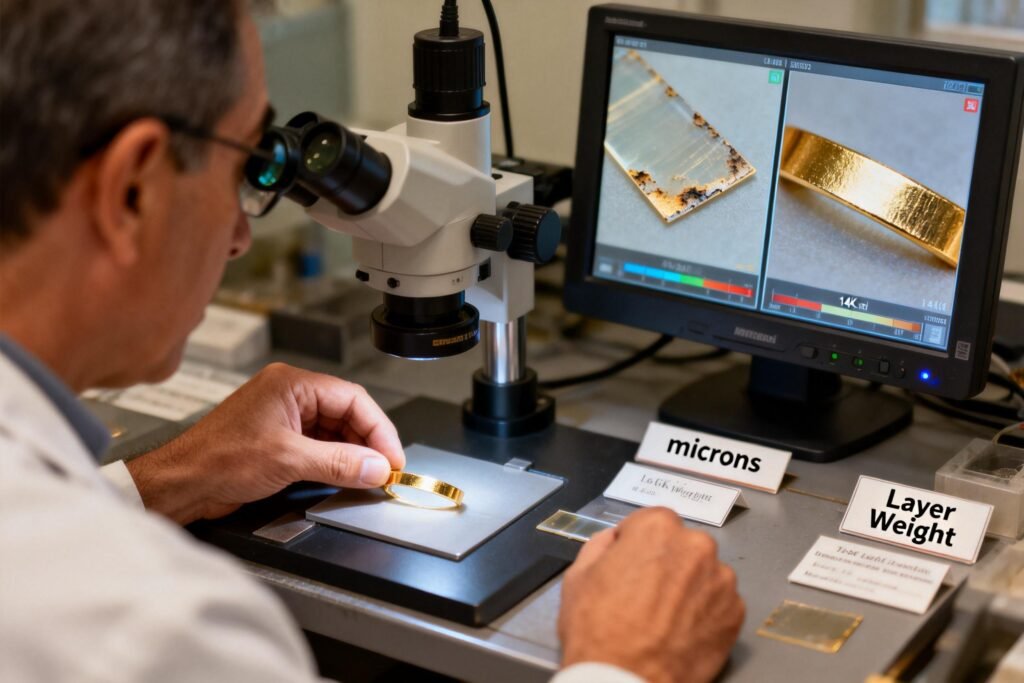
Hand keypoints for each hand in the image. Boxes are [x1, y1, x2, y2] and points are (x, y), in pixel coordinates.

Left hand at [125, 362, 404, 524]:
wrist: (180, 483)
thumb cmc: (215, 458)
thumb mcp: (287, 460)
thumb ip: (338, 462)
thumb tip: (375, 467)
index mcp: (292, 383)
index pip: (353, 398)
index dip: (379, 428)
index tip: (392, 457)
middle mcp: (290, 395)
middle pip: (348, 414)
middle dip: (369, 442)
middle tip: (386, 470)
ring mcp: (285, 417)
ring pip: (335, 431)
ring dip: (354, 454)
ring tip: (369, 476)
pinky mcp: (280, 440)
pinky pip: (320, 446)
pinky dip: (336, 461)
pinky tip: (346, 476)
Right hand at [558, 507, 743, 682]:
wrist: (625, 680)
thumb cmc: (598, 630)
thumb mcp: (579, 575)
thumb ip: (601, 544)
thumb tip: (615, 540)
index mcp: (658, 528)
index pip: (651, 521)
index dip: (637, 543)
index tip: (631, 562)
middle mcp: (697, 546)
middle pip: (682, 545)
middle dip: (667, 562)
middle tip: (646, 592)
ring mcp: (721, 580)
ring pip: (703, 573)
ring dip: (689, 586)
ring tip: (665, 616)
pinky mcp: (735, 613)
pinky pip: (719, 602)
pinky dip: (705, 612)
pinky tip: (681, 630)